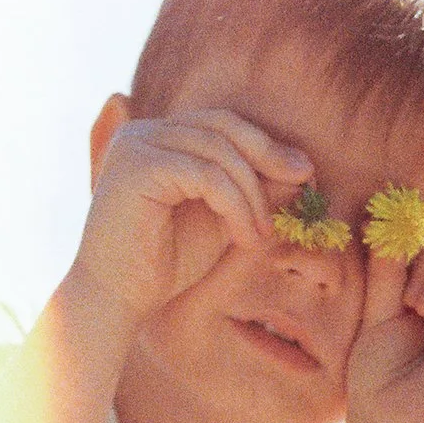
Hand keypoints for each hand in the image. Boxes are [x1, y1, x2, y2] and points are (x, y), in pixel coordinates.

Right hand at [66, 108, 311, 326]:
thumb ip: (253, 189)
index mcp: (159, 137)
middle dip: (268, 155)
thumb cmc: (168, 261)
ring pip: (219, 152)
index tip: (304, 172)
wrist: (119, 298)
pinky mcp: (137, 166)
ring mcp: (136, 145)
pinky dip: (236, 206)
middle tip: (304, 182)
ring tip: (263, 234)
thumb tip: (302, 167)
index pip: (222, 124)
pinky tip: (246, 238)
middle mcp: (143, 132)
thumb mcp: (223, 217)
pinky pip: (207, 176)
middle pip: (223, 125)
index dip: (266, 145)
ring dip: (253, 194)